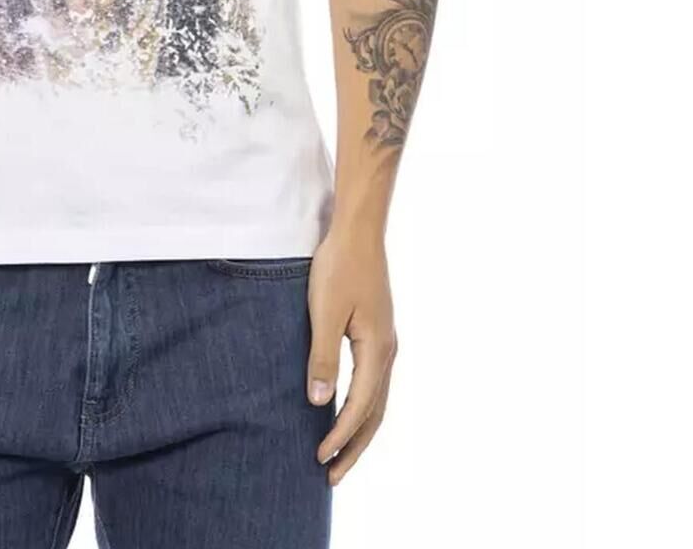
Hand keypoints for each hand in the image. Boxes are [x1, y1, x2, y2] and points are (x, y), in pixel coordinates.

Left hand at [305, 222, 398, 485]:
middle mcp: (387, 352)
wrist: (358, 231)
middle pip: (375, 414)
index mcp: (377, 351)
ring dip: (359, 430)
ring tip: (339, 455)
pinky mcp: (378, 333)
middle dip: (354, 447)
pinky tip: (346, 410)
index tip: (319, 459)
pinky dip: (363, 407)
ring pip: (377, 401)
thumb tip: (320, 403)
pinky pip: (374, 384)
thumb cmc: (339, 267)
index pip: (360, 407)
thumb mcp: (324, 312)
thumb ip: (323, 358)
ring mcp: (386, 343)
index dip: (340, 436)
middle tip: (331, 476)